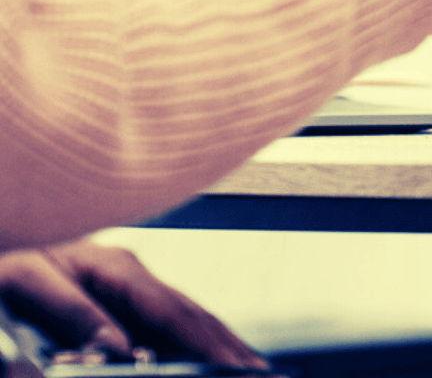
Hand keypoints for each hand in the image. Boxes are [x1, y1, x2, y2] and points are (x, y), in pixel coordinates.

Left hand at [0, 239, 264, 368]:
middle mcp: (128, 274)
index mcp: (114, 266)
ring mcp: (125, 284)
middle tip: (261, 371)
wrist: (0, 215)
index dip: (208, 342)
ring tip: (245, 364)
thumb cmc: (5, 250)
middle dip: (228, 344)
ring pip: (182, 316)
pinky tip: (201, 351)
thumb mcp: (24, 278)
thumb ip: (73, 312)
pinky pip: (163, 320)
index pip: (174, 311)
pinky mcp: (114, 295)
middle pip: (191, 313)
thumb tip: (118, 346)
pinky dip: (190, 337)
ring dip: (216, 341)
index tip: (236, 365)